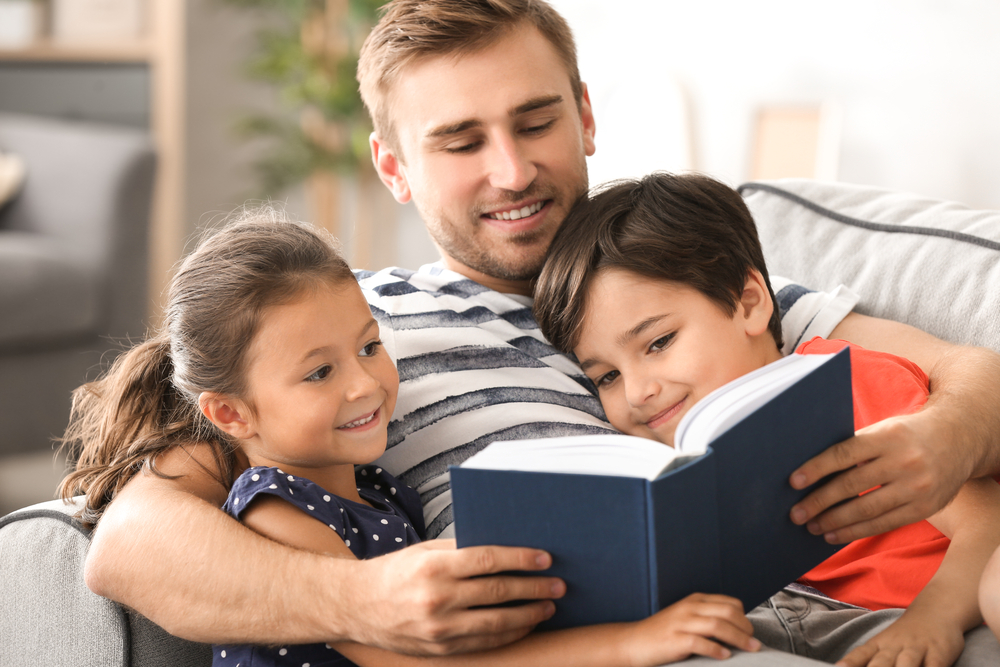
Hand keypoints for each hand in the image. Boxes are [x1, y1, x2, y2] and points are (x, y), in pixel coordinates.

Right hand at [344, 539, 564, 654]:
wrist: (356, 606)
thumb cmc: (395, 572)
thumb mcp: (425, 551)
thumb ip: (462, 550)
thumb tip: (506, 548)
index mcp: (434, 567)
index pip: (489, 560)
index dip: (521, 559)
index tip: (545, 559)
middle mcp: (437, 599)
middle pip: (498, 592)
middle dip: (533, 588)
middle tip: (558, 585)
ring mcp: (439, 629)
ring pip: (496, 624)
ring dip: (528, 615)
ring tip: (548, 606)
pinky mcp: (440, 649)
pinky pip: (484, 643)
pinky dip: (509, 635)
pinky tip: (524, 626)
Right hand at [624, 593, 760, 665]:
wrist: (634, 642)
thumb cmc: (663, 633)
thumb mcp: (686, 617)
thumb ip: (707, 617)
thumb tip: (738, 629)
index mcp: (695, 600)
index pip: (730, 603)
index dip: (745, 617)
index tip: (750, 631)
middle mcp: (689, 608)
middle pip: (727, 612)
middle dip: (746, 628)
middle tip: (754, 642)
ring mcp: (681, 623)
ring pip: (718, 625)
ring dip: (738, 639)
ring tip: (749, 649)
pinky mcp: (674, 639)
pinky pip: (700, 642)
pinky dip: (716, 649)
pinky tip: (725, 656)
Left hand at [789, 409, 971, 542]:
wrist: (959, 439)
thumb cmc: (906, 434)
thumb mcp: (883, 430)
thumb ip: (855, 447)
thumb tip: (812, 471)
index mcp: (887, 437)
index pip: (844, 454)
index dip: (816, 468)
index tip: (793, 482)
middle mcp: (903, 462)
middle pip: (852, 485)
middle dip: (819, 502)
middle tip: (796, 513)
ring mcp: (916, 487)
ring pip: (866, 509)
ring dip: (834, 521)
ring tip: (812, 527)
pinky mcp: (924, 508)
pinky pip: (884, 524)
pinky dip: (856, 531)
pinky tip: (835, 534)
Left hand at [836, 610, 964, 666]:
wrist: (936, 609)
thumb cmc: (905, 634)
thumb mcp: (886, 643)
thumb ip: (871, 659)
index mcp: (879, 644)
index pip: (861, 654)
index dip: (850, 663)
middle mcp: (895, 646)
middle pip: (881, 663)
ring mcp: (917, 648)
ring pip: (906, 664)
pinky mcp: (939, 653)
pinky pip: (934, 666)